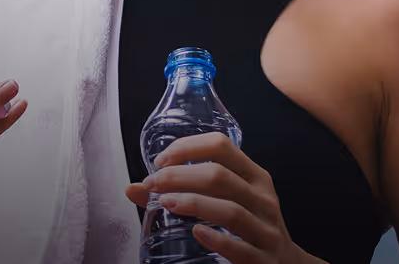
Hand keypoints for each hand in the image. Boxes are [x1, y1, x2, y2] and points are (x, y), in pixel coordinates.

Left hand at [125, 132, 318, 263]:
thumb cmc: (248, 225)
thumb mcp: (226, 201)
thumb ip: (183, 192)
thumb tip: (133, 188)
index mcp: (253, 175)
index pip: (221, 145)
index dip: (187, 148)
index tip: (160, 161)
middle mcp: (262, 198)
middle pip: (220, 176)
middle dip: (179, 176)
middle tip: (153, 184)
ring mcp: (266, 229)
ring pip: (231, 210)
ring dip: (193, 203)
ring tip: (167, 203)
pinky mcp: (263, 259)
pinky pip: (240, 247)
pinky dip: (216, 238)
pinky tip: (197, 232)